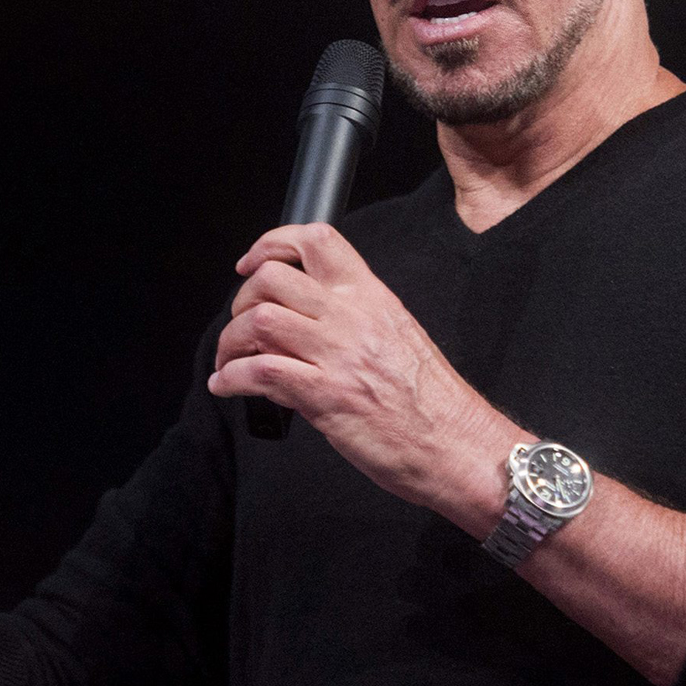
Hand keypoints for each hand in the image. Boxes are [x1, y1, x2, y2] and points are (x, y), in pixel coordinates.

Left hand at [207, 224, 516, 513]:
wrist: (458, 444)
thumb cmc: (433, 402)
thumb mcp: (398, 336)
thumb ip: (353, 321)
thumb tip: (304, 325)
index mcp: (373, 297)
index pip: (318, 241)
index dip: (272, 243)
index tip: (252, 264)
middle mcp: (353, 317)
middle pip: (273, 278)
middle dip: (242, 301)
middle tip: (242, 326)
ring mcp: (338, 355)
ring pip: (259, 320)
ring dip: (230, 341)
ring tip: (230, 361)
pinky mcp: (325, 396)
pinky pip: (260, 372)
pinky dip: (231, 378)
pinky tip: (227, 387)